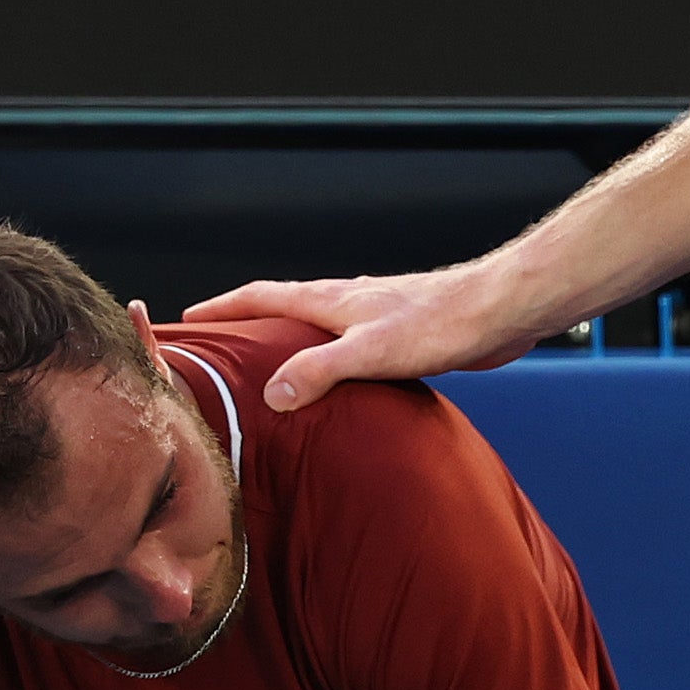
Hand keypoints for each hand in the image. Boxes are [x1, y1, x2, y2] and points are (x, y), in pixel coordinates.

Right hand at [186, 263, 545, 411]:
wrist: (498, 312)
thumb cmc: (440, 323)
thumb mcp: (368, 352)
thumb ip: (318, 370)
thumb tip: (271, 394)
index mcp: (331, 299)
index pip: (262, 296)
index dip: (224, 306)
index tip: (191, 317)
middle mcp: (348, 301)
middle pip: (285, 306)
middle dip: (248, 322)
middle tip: (219, 345)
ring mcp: (374, 316)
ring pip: (317, 327)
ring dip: (287, 341)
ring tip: (268, 368)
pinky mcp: (401, 334)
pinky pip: (348, 345)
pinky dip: (328, 359)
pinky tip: (338, 384)